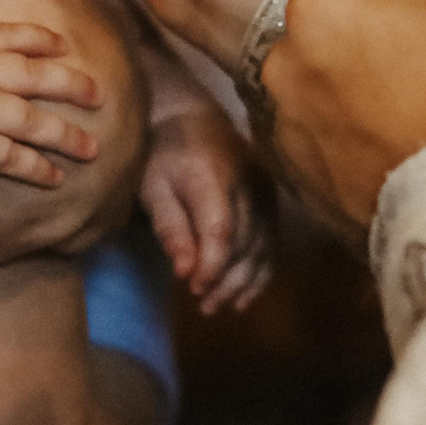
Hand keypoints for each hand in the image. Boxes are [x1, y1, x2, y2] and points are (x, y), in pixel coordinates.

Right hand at [0, 24, 101, 184]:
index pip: (11, 36)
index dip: (40, 40)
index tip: (62, 45)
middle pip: (38, 76)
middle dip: (72, 84)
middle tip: (99, 93)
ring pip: (37, 122)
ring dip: (67, 135)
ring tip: (93, 148)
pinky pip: (15, 159)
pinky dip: (38, 169)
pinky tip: (56, 179)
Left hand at [141, 98, 273, 314]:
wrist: (192, 117)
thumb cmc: (163, 155)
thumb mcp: (152, 187)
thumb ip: (170, 228)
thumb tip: (185, 272)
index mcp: (213, 176)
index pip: (221, 230)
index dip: (211, 266)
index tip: (193, 289)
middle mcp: (247, 183)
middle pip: (245, 243)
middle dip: (225, 280)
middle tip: (203, 306)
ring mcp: (265, 190)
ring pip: (263, 247)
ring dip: (243, 283)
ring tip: (220, 306)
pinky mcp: (272, 199)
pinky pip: (273, 242)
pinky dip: (261, 273)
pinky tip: (245, 297)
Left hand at [265, 0, 425, 235]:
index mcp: (324, 2)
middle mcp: (285, 56)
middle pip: (347, 0)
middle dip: (395, 10)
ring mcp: (284, 119)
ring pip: (335, 59)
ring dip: (374, 64)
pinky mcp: (295, 170)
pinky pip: (328, 116)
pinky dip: (360, 117)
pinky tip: (410, 136)